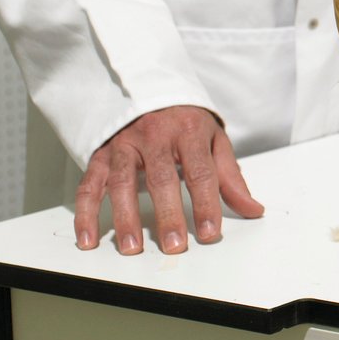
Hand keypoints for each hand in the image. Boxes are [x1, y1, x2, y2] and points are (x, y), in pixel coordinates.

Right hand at [74, 105, 263, 254]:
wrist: (150, 91)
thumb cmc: (186, 122)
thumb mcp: (214, 140)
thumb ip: (230, 177)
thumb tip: (253, 209)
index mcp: (189, 131)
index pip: (200, 172)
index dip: (206, 204)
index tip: (210, 234)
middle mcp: (154, 136)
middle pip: (161, 178)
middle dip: (168, 215)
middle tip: (174, 246)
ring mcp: (124, 145)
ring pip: (121, 183)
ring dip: (125, 218)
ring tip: (131, 248)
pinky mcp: (100, 155)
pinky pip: (89, 185)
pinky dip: (85, 214)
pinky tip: (88, 239)